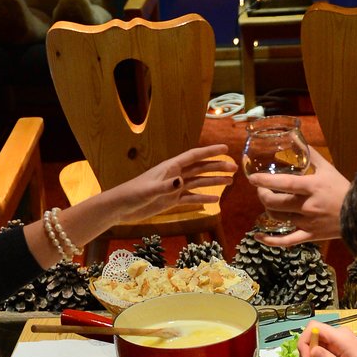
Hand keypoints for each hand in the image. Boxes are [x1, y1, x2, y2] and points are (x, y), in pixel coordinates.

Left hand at [106, 146, 236, 225]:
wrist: (122, 207)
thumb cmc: (133, 195)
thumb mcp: (149, 191)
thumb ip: (166, 186)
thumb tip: (182, 181)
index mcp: (170, 167)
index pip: (194, 156)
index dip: (210, 152)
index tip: (225, 149)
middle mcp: (174, 175)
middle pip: (200, 168)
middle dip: (217, 167)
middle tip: (234, 168)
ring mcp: (174, 188)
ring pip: (198, 182)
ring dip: (213, 181)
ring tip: (230, 182)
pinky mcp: (171, 200)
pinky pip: (191, 198)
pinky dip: (203, 198)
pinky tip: (215, 200)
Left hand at [246, 152, 349, 245]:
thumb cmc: (342, 189)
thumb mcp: (328, 169)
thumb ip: (311, 155)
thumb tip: (298, 140)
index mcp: (312, 187)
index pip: (284, 183)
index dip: (265, 181)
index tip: (252, 178)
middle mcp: (307, 206)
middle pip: (275, 202)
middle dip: (262, 195)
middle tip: (260, 189)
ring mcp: (307, 222)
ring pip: (278, 218)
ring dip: (268, 209)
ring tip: (267, 202)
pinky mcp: (309, 236)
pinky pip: (286, 241)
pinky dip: (270, 241)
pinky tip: (258, 236)